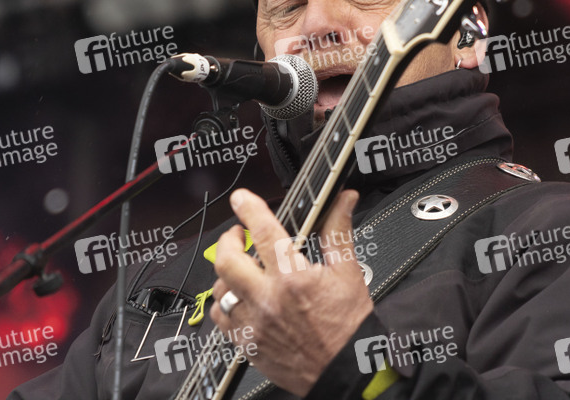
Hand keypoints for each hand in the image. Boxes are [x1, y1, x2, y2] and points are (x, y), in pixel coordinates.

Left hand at [211, 188, 372, 396]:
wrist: (345, 370)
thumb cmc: (348, 326)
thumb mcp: (348, 273)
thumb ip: (338, 232)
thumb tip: (343, 201)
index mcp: (293, 278)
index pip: (263, 231)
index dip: (249, 208)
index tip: (242, 199)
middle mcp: (268, 300)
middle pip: (227, 260)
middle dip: (228, 239)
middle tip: (238, 234)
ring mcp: (254, 324)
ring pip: (220, 288)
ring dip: (228, 272)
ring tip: (243, 268)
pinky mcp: (247, 344)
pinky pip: (220, 318)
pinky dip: (225, 302)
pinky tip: (240, 298)